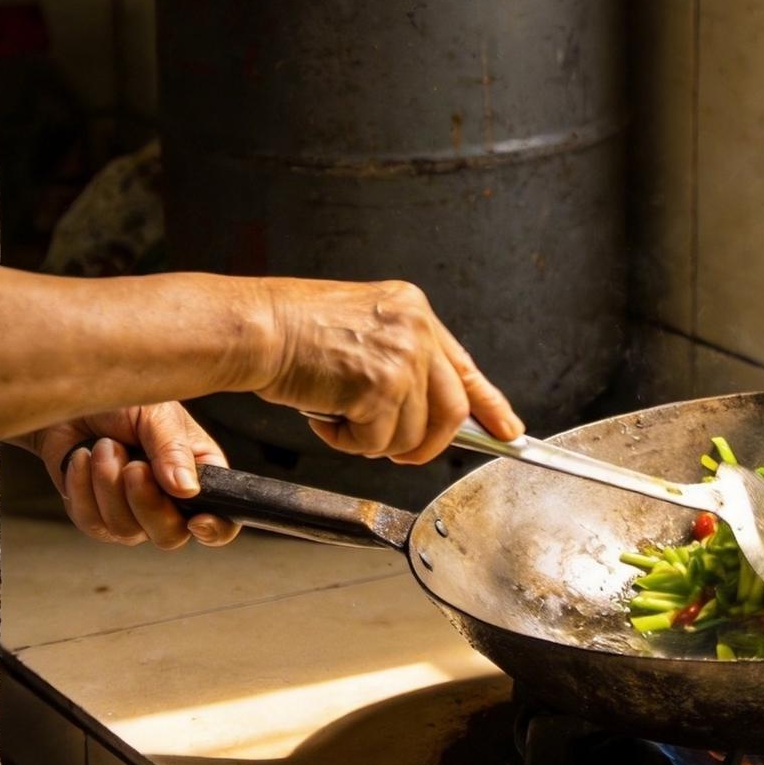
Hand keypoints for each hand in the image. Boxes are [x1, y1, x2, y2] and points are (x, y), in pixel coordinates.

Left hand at [30, 404, 240, 549]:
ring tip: (104, 446)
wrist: (73, 399)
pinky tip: (82, 458)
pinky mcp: (95, 516)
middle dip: (147, 502)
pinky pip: (91, 523)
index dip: (215, 529)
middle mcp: (169, 501)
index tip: (196, 521)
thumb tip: (188, 490)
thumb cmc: (123, 399)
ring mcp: (132, 513)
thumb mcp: (157, 413)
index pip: (222, 519)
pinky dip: (83, 487)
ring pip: (125, 530)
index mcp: (199, 474)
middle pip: (169, 535)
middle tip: (134, 467)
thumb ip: (173, 450)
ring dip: (109, 484)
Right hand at [258, 278, 523, 463]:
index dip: (490, 405)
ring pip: (412, 435)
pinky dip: (346, 442)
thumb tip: (429, 410)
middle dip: (428, 445)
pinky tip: (322, 415)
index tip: (509, 432)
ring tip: (337, 416)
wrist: (254, 328)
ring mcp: (400, 358)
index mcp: (413, 310)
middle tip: (399, 454)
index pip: (463, 366)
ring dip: (372, 441)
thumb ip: (400, 361)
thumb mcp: (361, 330)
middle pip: (451, 410)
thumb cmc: (291, 331)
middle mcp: (415, 329)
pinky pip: (376, 443)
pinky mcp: (378, 387)